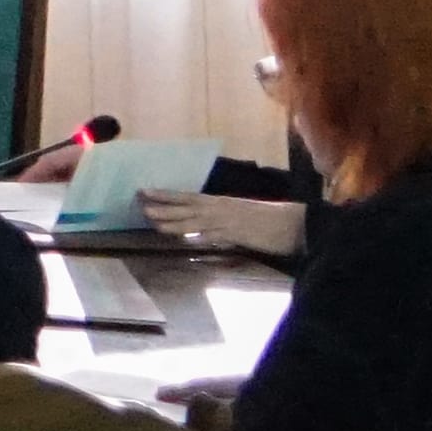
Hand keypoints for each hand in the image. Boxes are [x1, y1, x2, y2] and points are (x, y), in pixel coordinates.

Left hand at [141, 191, 302, 259]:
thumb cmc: (266, 219)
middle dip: (162, 206)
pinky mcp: (237, 236)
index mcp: (219, 202)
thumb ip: (216, 218)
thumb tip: (196, 225)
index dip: (164, 194)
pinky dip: (198, 237)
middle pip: (185, 206)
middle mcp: (220, 209)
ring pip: (194, 221)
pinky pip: (213, 237)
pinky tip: (184, 239)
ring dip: (173, 221)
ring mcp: (227, 222)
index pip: (186, 196)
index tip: (144, 191)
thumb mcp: (236, 213)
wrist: (292, 224)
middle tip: (139, 203)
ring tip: (153, 221)